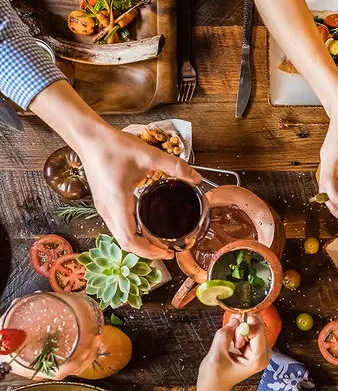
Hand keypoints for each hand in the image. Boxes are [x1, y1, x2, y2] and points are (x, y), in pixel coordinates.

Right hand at [76, 125, 201, 259]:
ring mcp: (103, 207)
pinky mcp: (103, 203)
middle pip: (124, 243)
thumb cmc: (113, 146)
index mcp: (117, 203)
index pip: (129, 240)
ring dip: (139, 243)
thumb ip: (175, 167)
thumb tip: (197, 178)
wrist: (88, 137)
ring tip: (159, 242)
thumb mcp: (149, 155)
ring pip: (120, 236)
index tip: (167, 253)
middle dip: (147, 251)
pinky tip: (146, 226)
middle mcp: (107, 210)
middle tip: (168, 251)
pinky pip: (117, 225)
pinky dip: (132, 232)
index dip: (148, 252)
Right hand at [197, 314, 270, 390]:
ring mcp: (260, 349)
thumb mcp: (217, 354)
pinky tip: (232, 340)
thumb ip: (226, 334)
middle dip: (242, 326)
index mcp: (258, 359)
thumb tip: (235, 318)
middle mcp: (264, 354)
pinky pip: (249, 330)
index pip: (258, 330)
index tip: (232, 326)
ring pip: (252, 326)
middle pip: (258, 327)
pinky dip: (239, 330)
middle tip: (230, 334)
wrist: (213, 386)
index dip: (245, 324)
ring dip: (239, 329)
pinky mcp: (254, 346)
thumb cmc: (214, 376)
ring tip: (231, 343)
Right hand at [319, 99, 337, 222]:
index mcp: (332, 154)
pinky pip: (330, 181)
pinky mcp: (331, 160)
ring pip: (325, 188)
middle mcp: (326, 160)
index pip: (328, 182)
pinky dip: (335, 193)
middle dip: (334, 207)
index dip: (336, 199)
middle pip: (323, 190)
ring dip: (333, 202)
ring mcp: (327, 160)